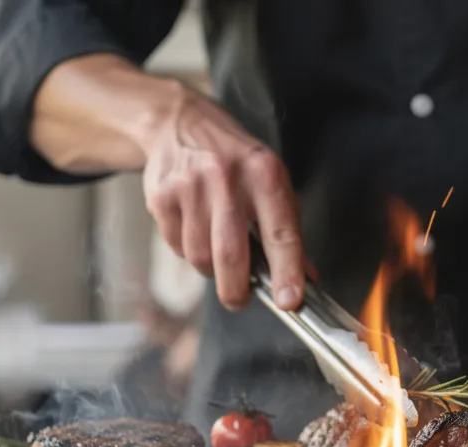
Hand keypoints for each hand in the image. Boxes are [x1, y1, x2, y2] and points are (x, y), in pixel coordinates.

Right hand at [140, 81, 307, 311]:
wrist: (181, 123)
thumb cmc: (235, 160)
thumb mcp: (271, 181)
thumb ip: (287, 229)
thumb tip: (305, 278)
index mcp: (264, 175)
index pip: (281, 232)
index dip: (287, 272)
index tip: (290, 301)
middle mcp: (227, 179)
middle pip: (231, 255)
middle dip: (236, 290)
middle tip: (240, 299)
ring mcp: (190, 187)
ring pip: (200, 257)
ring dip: (210, 267)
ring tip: (216, 247)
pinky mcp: (162, 197)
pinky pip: (176, 246)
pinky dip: (187, 249)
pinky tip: (194, 228)